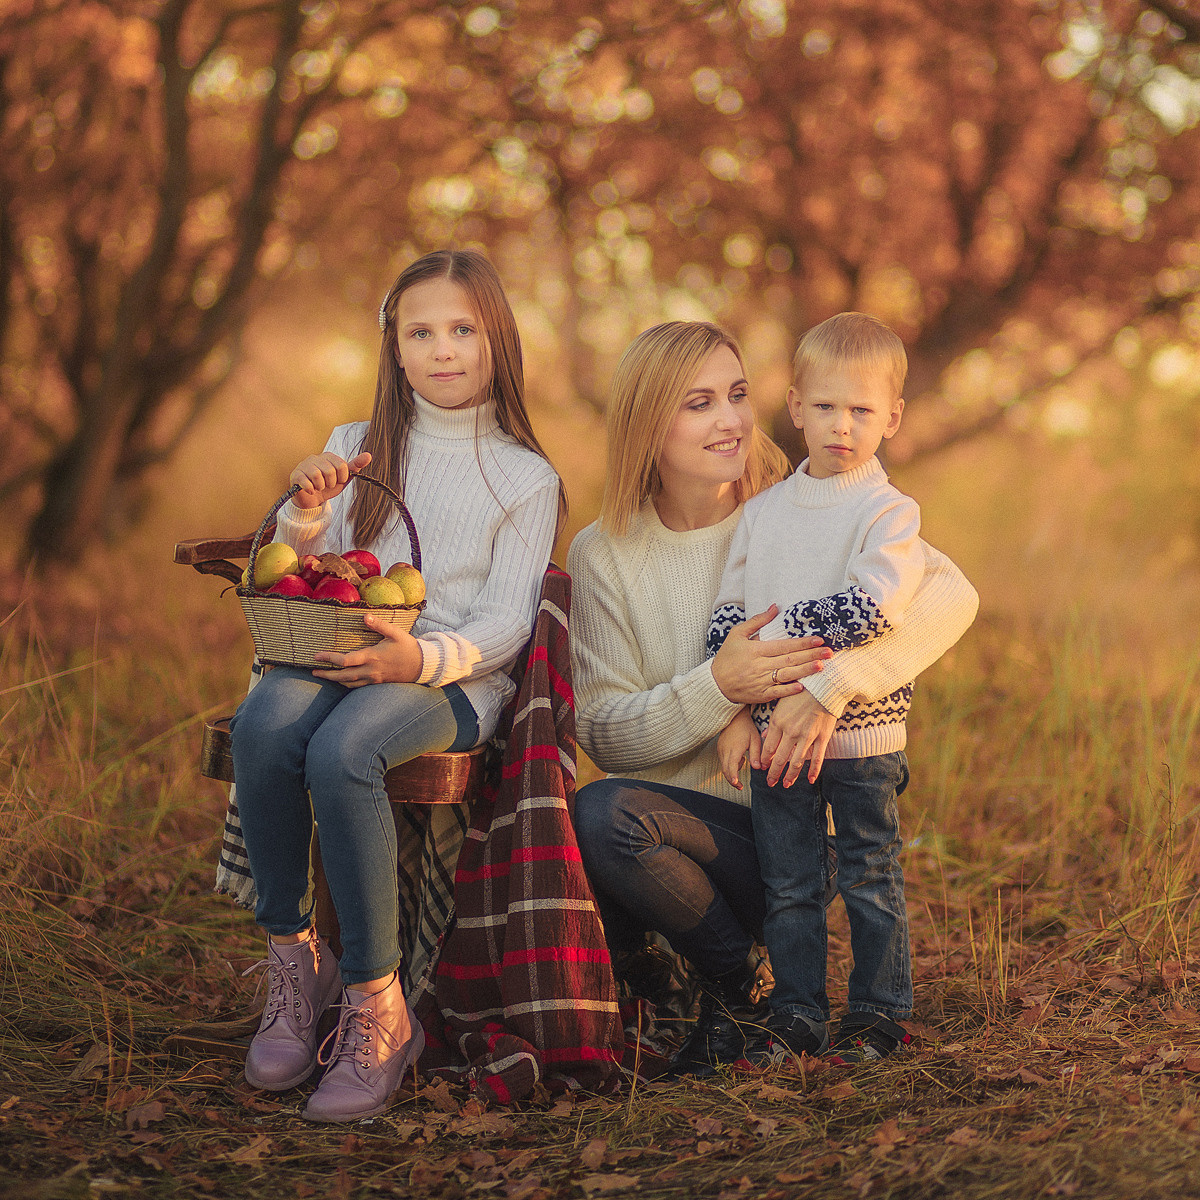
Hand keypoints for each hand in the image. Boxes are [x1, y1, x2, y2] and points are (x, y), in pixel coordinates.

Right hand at [290, 451, 372, 508]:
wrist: (313, 499)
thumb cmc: (329, 486)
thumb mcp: (344, 478)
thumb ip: (355, 466)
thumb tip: (369, 455)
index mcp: (328, 456)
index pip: (341, 465)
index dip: (342, 477)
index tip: (338, 481)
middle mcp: (315, 458)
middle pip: (329, 470)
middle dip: (331, 483)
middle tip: (327, 485)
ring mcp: (304, 465)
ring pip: (317, 475)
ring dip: (321, 487)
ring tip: (319, 487)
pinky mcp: (295, 475)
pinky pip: (305, 482)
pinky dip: (311, 489)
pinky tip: (311, 491)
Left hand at [311, 614, 421, 685]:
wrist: (422, 666)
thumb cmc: (408, 648)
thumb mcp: (396, 633)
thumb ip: (380, 625)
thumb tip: (365, 615)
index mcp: (372, 656)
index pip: (345, 660)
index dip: (329, 658)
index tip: (317, 655)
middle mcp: (370, 670)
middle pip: (343, 676)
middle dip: (327, 674)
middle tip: (313, 671)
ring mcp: (373, 678)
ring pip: (349, 683)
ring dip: (335, 680)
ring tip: (323, 676)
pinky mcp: (376, 682)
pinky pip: (357, 686)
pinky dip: (346, 683)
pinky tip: (341, 679)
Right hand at [711, 604, 831, 704]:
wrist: (715, 684)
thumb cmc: (727, 657)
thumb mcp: (736, 634)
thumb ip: (757, 621)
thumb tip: (775, 607)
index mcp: (755, 650)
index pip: (783, 645)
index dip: (802, 643)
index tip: (818, 639)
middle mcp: (760, 666)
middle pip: (789, 659)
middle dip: (810, 655)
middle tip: (829, 651)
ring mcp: (760, 681)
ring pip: (787, 675)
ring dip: (805, 671)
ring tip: (821, 666)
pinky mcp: (760, 695)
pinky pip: (777, 692)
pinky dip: (789, 690)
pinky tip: (803, 687)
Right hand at [717, 708, 761, 788]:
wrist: (734, 717)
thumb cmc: (746, 728)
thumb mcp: (755, 740)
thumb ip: (756, 754)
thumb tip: (756, 768)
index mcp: (734, 749)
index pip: (731, 766)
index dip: (733, 776)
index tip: (737, 784)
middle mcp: (725, 750)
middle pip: (725, 770)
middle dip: (732, 780)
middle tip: (740, 787)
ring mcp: (720, 750)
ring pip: (723, 767)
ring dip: (731, 772)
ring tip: (743, 767)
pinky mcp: (719, 749)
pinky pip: (723, 761)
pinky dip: (730, 766)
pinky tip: (740, 758)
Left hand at [761, 688, 835, 787]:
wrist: (823, 685)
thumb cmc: (800, 691)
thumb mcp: (780, 704)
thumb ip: (772, 723)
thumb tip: (764, 737)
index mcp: (778, 722)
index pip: (768, 748)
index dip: (765, 760)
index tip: (763, 768)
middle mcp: (791, 732)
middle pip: (780, 758)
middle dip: (774, 773)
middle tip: (771, 783)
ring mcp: (807, 736)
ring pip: (796, 762)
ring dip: (790, 776)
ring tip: (786, 785)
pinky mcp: (822, 737)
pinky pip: (817, 757)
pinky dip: (814, 770)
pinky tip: (810, 780)